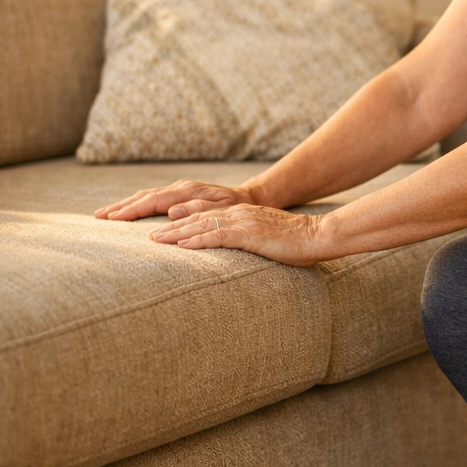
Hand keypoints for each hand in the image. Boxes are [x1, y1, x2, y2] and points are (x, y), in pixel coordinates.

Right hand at [95, 180, 257, 221]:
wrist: (248, 198)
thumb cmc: (237, 208)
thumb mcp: (223, 210)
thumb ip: (199, 210)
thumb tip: (170, 211)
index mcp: (188, 191)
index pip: (154, 200)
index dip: (132, 210)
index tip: (113, 218)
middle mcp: (180, 188)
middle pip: (144, 196)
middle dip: (120, 206)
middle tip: (97, 217)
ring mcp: (179, 189)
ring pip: (146, 196)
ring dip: (125, 205)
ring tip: (104, 215)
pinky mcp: (179, 194)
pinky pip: (152, 199)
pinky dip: (136, 204)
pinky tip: (125, 212)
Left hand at [148, 205, 326, 265]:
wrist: (318, 235)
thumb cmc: (297, 243)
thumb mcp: (267, 238)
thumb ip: (250, 240)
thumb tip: (238, 252)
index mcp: (242, 214)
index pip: (205, 215)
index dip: (181, 221)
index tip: (161, 229)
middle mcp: (239, 213)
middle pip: (197, 217)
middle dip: (170, 226)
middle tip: (148, 235)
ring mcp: (244, 222)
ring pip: (202, 225)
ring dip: (176, 233)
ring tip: (155, 240)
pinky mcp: (250, 234)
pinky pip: (218, 236)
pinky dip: (197, 240)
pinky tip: (182, 246)